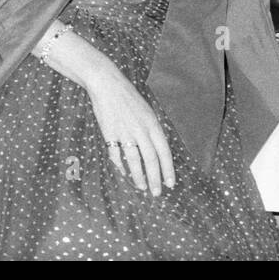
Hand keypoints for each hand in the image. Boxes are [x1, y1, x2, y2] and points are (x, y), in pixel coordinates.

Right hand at [86, 68, 175, 196]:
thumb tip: (156, 149)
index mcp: (153, 124)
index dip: (168, 169)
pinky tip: (125, 176)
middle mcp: (141, 130)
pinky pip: (116, 156)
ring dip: (139, 177)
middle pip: (152, 159)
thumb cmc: (128, 98)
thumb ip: (151, 130)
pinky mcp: (110, 135)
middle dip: (156, 178)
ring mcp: (125, 133)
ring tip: (143, 188)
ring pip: (135, 160)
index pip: (164, 151)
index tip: (170, 183)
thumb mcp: (146, 112)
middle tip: (157, 193)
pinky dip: (121, 167)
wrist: (108, 86)